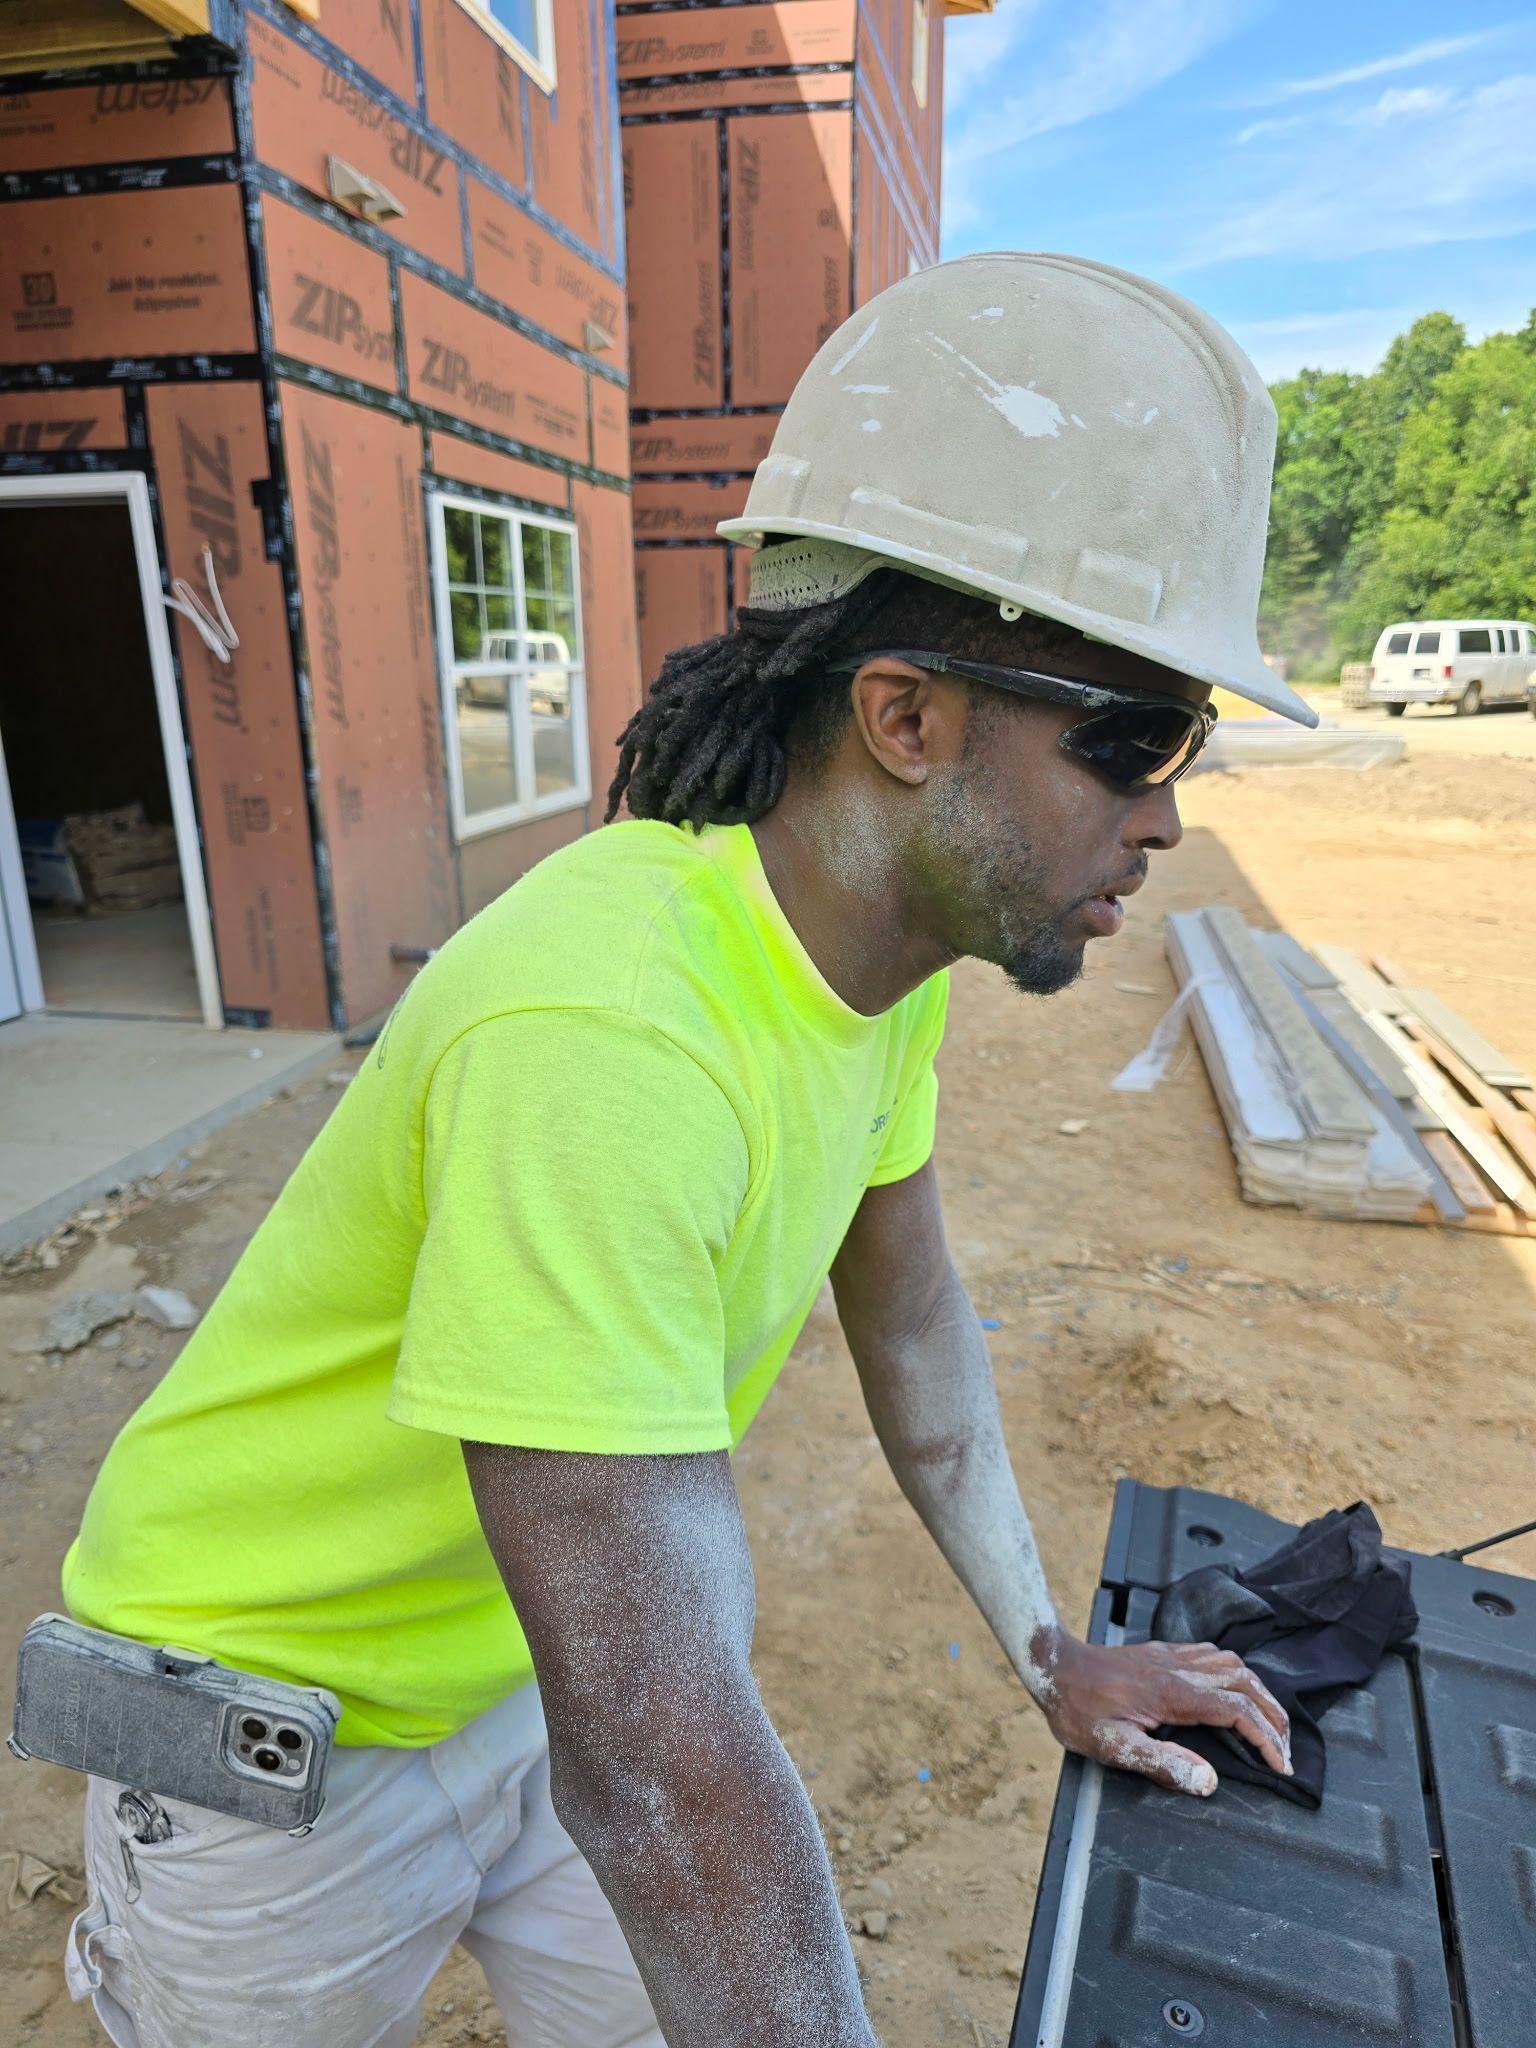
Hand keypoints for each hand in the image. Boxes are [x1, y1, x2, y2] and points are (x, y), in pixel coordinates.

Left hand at [1037, 1633, 1291, 1796]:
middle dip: (1275, 1718)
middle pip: (1247, 1684)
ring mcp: (1173, 1657)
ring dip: (1260, 1694)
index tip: (1281, 1767)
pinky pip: (1213, 1656)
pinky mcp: (1164, 1653)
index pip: (1238, 1711)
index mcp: (1173, 1694)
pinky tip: (1235, 1693)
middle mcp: (1180, 1669)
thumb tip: (1210, 1782)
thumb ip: (1163, 1763)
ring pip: (1234, 1665)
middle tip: (1286, 1752)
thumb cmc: (1078, 1712)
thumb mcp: (1114, 1748)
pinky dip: (1237, 1675)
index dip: (1266, 1739)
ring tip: (1270, 1726)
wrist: (1054, 1667)